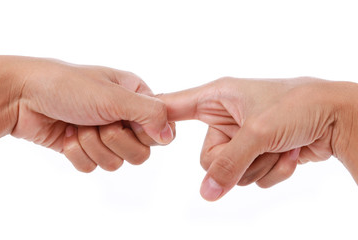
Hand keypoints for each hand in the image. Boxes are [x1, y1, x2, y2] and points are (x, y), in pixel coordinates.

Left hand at [0, 56, 174, 171]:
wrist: (23, 96)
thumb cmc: (67, 86)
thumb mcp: (114, 96)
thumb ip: (149, 114)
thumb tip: (169, 135)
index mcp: (136, 98)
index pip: (160, 130)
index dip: (145, 133)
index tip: (127, 123)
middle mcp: (124, 118)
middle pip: (140, 153)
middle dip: (114, 140)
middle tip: (98, 122)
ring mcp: (105, 135)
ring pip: (116, 163)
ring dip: (93, 146)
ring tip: (78, 125)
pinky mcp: (87, 149)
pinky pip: (93, 168)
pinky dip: (78, 154)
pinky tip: (67, 136)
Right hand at [159, 77, 356, 200]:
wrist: (337, 115)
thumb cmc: (298, 105)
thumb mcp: (258, 131)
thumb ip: (228, 163)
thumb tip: (207, 192)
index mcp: (218, 98)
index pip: (175, 106)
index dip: (156, 119)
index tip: (139, 130)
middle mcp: (226, 117)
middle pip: (208, 158)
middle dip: (234, 162)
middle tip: (258, 146)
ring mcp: (242, 137)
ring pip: (231, 171)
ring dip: (259, 165)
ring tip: (281, 145)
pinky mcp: (257, 152)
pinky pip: (251, 176)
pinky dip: (272, 171)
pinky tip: (290, 154)